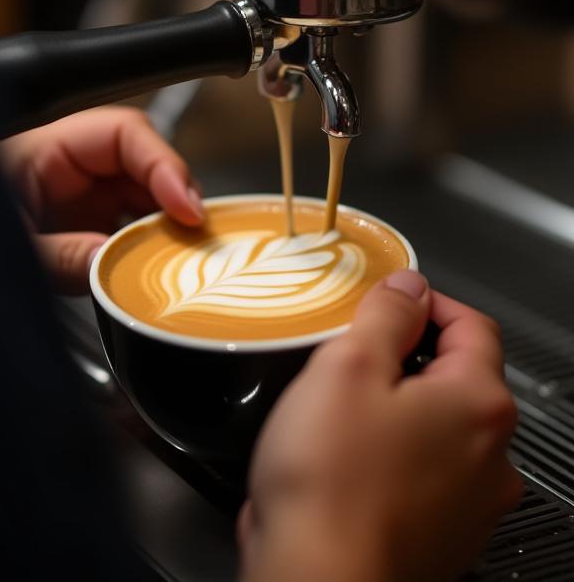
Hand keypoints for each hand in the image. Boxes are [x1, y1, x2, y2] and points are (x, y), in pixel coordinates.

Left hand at [0, 106, 203, 293]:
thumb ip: (59, 256)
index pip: (123, 133)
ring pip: (145, 197)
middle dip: (175, 196)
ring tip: (183, 254)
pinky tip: (161, 263)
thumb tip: (112, 262)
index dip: (163, 163)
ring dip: (168, 223)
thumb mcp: (8, 246)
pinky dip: (153, 244)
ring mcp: (82, 198)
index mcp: (46, 150)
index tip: (185, 206)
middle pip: (144, 164)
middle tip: (195, 236)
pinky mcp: (88, 226)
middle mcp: (70, 168)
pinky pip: (133, 226)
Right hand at [239, 271, 522, 581]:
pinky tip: (344, 461)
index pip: (473, 325)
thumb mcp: (349, 366)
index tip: (393, 301)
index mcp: (478, 405)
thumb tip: (408, 287)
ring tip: (339, 412)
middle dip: (405, 357)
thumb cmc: (333, 484)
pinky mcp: (439, 534)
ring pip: (434, 427)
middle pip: (454, 377)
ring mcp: (467, 502)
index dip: (428, 302)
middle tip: (352, 355)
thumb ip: (386, 315)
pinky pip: (420, 473)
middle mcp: (488, 456)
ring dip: (394, 408)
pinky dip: (389, 456)